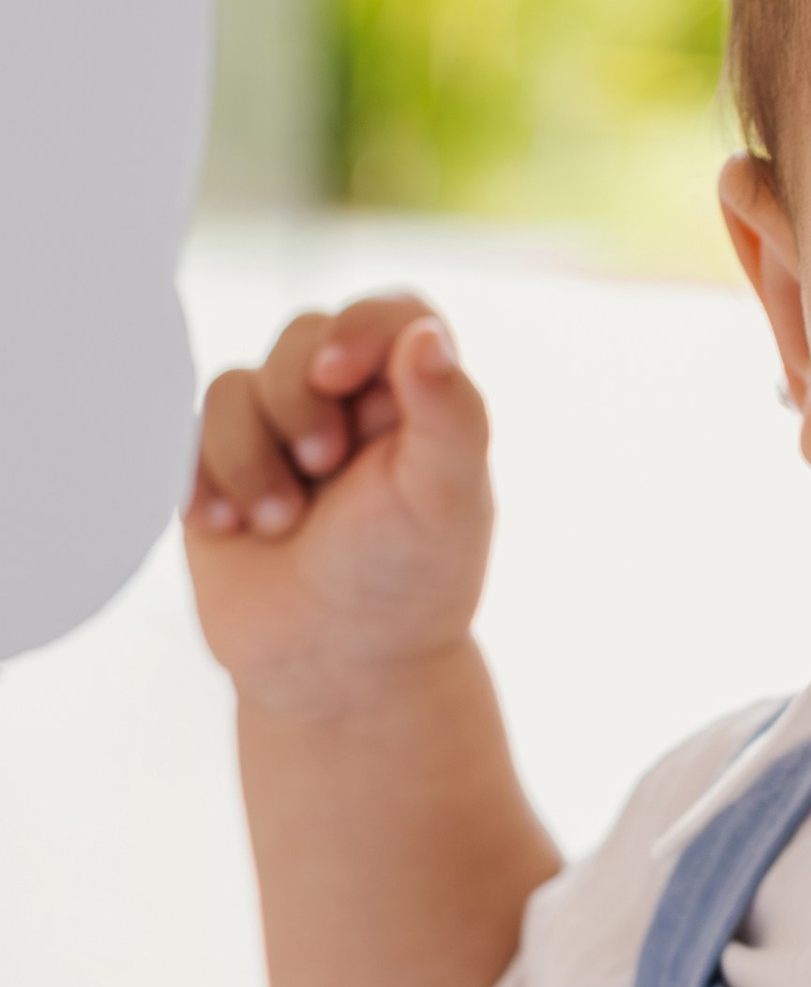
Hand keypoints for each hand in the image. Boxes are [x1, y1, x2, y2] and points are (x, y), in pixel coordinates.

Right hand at [186, 296, 494, 719]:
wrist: (335, 673)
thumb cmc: (404, 587)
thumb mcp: (444, 501)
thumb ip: (450, 413)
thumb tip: (427, 336)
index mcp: (418, 403)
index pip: (394, 313)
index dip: (360, 325)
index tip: (338, 375)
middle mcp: (350, 408)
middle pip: (302, 337)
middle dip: (298, 402)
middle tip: (322, 469)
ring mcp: (279, 434)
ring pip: (235, 384)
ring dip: (249, 454)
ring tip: (280, 524)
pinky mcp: (220, 468)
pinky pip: (185, 429)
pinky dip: (203, 476)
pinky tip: (229, 526)